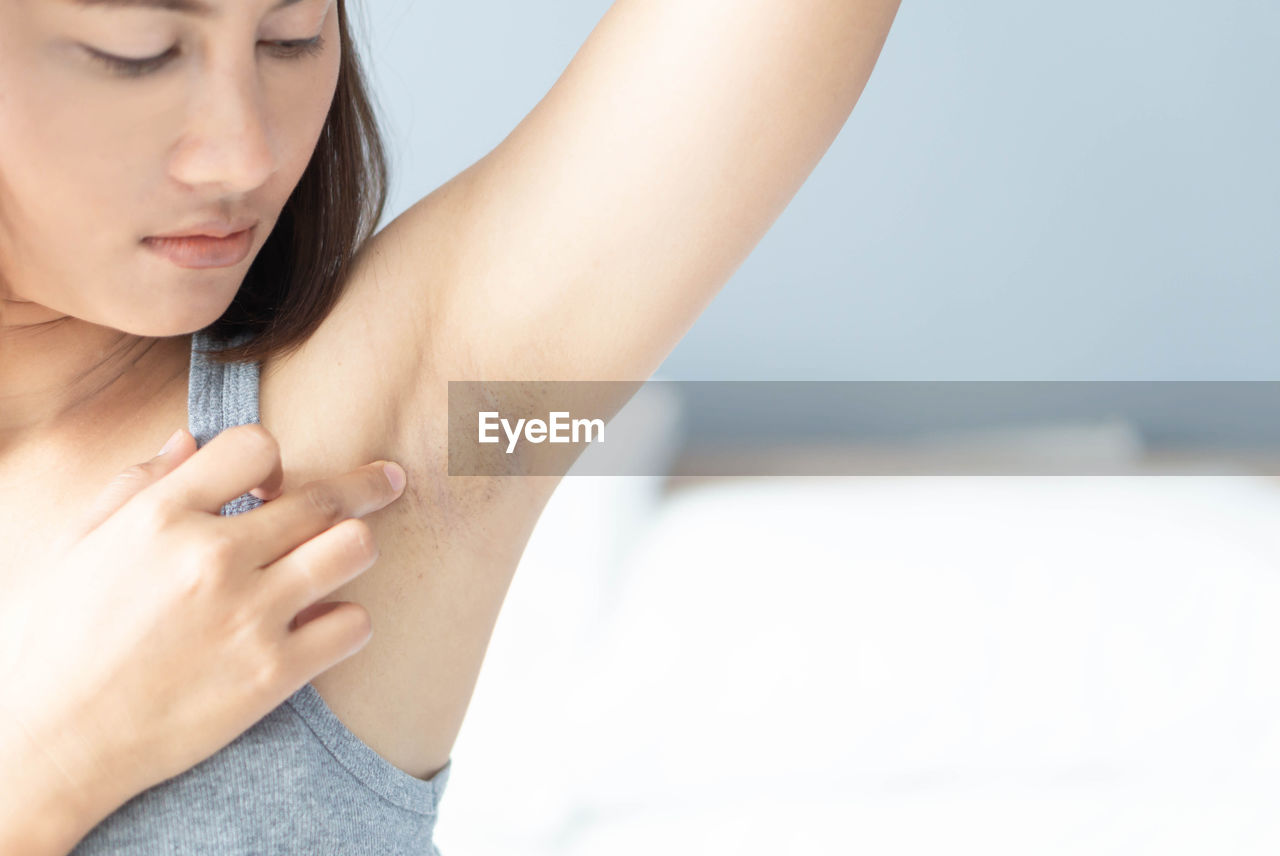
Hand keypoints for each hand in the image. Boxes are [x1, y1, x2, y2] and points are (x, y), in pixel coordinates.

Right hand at [0, 423, 406, 815]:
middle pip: (324, 497)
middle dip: (367, 483)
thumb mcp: (76, 547)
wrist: (54, 745)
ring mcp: (248, 616)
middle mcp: (211, 557)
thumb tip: (189, 439)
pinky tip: (326, 624)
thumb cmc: (60, 642)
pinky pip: (354, 625)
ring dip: (355, 547)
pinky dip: (349, 621)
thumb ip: (134, 484)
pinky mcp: (273, 674)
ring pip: (353, 549)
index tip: (275, 483)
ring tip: (348, 553)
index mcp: (160, 517)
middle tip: (389, 480)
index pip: (255, 445)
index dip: (273, 459)